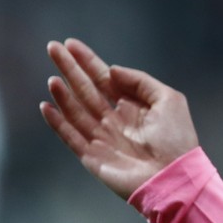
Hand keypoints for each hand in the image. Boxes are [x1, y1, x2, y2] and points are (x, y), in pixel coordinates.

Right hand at [40, 38, 199, 199]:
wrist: (175, 178)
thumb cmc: (177, 139)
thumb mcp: (168, 99)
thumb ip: (139, 81)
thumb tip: (112, 69)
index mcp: (132, 105)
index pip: (104, 78)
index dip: (87, 61)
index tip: (70, 44)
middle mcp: (114, 119)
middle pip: (86, 89)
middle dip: (69, 69)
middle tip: (52, 48)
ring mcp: (102, 138)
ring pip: (76, 110)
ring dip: (62, 94)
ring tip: (52, 78)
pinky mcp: (92, 157)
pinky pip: (70, 136)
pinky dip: (57, 122)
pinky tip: (46, 106)